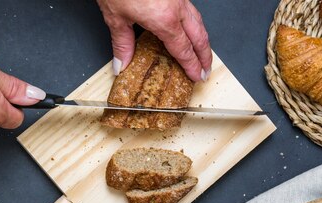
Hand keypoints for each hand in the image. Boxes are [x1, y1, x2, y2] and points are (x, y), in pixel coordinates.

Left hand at [96, 0, 211, 81]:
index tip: (196, 76)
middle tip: (206, 70)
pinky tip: (188, 26)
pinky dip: (194, 23)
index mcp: (164, 19)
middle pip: (199, 36)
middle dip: (205, 55)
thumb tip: (122, 62)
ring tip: (202, 51)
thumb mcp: (115, 16)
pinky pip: (190, 9)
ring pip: (198, 21)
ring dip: (202, 39)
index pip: (183, 49)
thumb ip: (122, 42)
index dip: (191, 65)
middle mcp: (176, 7)